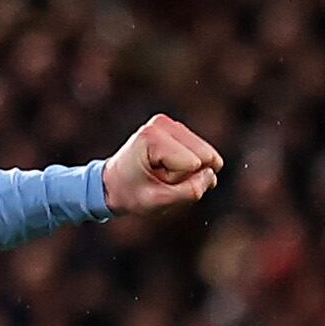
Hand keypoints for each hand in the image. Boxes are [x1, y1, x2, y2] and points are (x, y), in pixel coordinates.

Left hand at [100, 113, 221, 217]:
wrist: (112, 184)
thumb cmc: (130, 194)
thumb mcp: (158, 202)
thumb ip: (189, 191)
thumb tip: (212, 174)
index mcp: (151, 137)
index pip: (192, 164)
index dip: (177, 180)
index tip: (153, 180)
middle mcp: (162, 123)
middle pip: (203, 155)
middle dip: (186, 174)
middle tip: (159, 178)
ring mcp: (170, 123)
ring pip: (205, 154)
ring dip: (187, 170)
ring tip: (161, 172)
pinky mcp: (178, 128)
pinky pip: (202, 152)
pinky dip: (189, 164)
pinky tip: (167, 166)